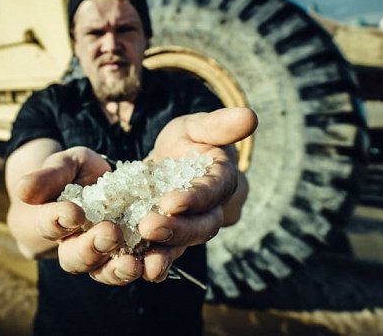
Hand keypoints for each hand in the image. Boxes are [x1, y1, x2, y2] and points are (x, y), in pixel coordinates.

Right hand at [14, 146, 142, 284]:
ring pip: (102, 271)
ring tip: (132, 263)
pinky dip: (145, 269)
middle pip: (74, 258)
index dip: (58, 220)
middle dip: (91, 248)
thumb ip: (48, 176)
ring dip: (117, 270)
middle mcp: (72, 245)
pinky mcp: (127, 255)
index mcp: (50, 222)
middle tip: (109, 232)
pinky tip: (155, 263)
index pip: (48, 225)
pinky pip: (133, 268)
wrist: (103, 180)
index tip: (73, 212)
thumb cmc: (76, 170)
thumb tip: (23, 190)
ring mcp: (100, 255)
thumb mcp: (63, 164)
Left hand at [138, 107, 256, 281]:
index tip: (171, 201)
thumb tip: (250, 116)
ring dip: (163, 252)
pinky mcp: (172, 239)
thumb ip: (219, 125)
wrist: (172, 163)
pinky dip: (150, 261)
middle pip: (203, 226)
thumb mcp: (196, 127)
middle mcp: (212, 209)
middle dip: (177, 229)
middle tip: (148, 226)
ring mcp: (192, 228)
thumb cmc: (187, 141)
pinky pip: (165, 254)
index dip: (196, 198)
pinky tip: (132, 266)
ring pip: (184, 245)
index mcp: (221, 179)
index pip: (214, 191)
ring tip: (141, 258)